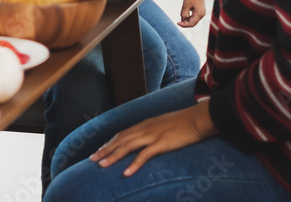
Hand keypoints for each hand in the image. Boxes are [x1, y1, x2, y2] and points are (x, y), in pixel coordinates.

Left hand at [91, 101, 216, 175]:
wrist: (198, 119)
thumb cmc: (184, 123)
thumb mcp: (164, 125)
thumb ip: (154, 131)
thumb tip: (147, 139)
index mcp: (145, 124)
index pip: (122, 133)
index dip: (109, 142)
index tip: (99, 150)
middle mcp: (145, 128)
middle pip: (120, 139)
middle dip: (105, 149)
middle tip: (92, 159)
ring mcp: (153, 135)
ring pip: (127, 146)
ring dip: (113, 156)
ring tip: (102, 165)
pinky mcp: (162, 143)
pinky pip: (145, 155)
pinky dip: (134, 164)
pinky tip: (126, 173)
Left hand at [179, 0, 206, 27]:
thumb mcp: (185, 5)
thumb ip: (184, 14)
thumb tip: (183, 19)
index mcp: (200, 14)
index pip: (191, 24)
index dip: (184, 25)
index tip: (177, 23)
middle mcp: (202, 14)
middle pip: (193, 22)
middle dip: (185, 22)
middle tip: (178, 20)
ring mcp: (202, 11)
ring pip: (193, 19)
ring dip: (187, 18)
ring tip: (182, 13)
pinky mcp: (200, 9)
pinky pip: (194, 15)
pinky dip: (189, 15)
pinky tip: (185, 11)